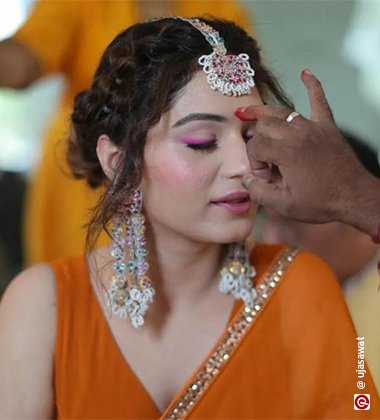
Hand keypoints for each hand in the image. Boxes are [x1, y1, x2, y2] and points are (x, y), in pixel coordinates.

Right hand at [238, 70, 379, 233]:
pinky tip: (305, 73)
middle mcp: (298, 135)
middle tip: (263, 159)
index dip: (254, 162)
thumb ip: (260, 192)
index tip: (264, 176)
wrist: (353, 197)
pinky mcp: (327, 127)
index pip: (256, 147)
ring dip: (263, 113)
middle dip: (257, 141)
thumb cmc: (320, 203)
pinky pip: (319, 101)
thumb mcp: (285, 206)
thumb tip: (245, 181)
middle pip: (265, 126)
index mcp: (287, 153)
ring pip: (282, 113)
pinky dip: (313, 86)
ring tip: (246, 112)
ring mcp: (313, 128)